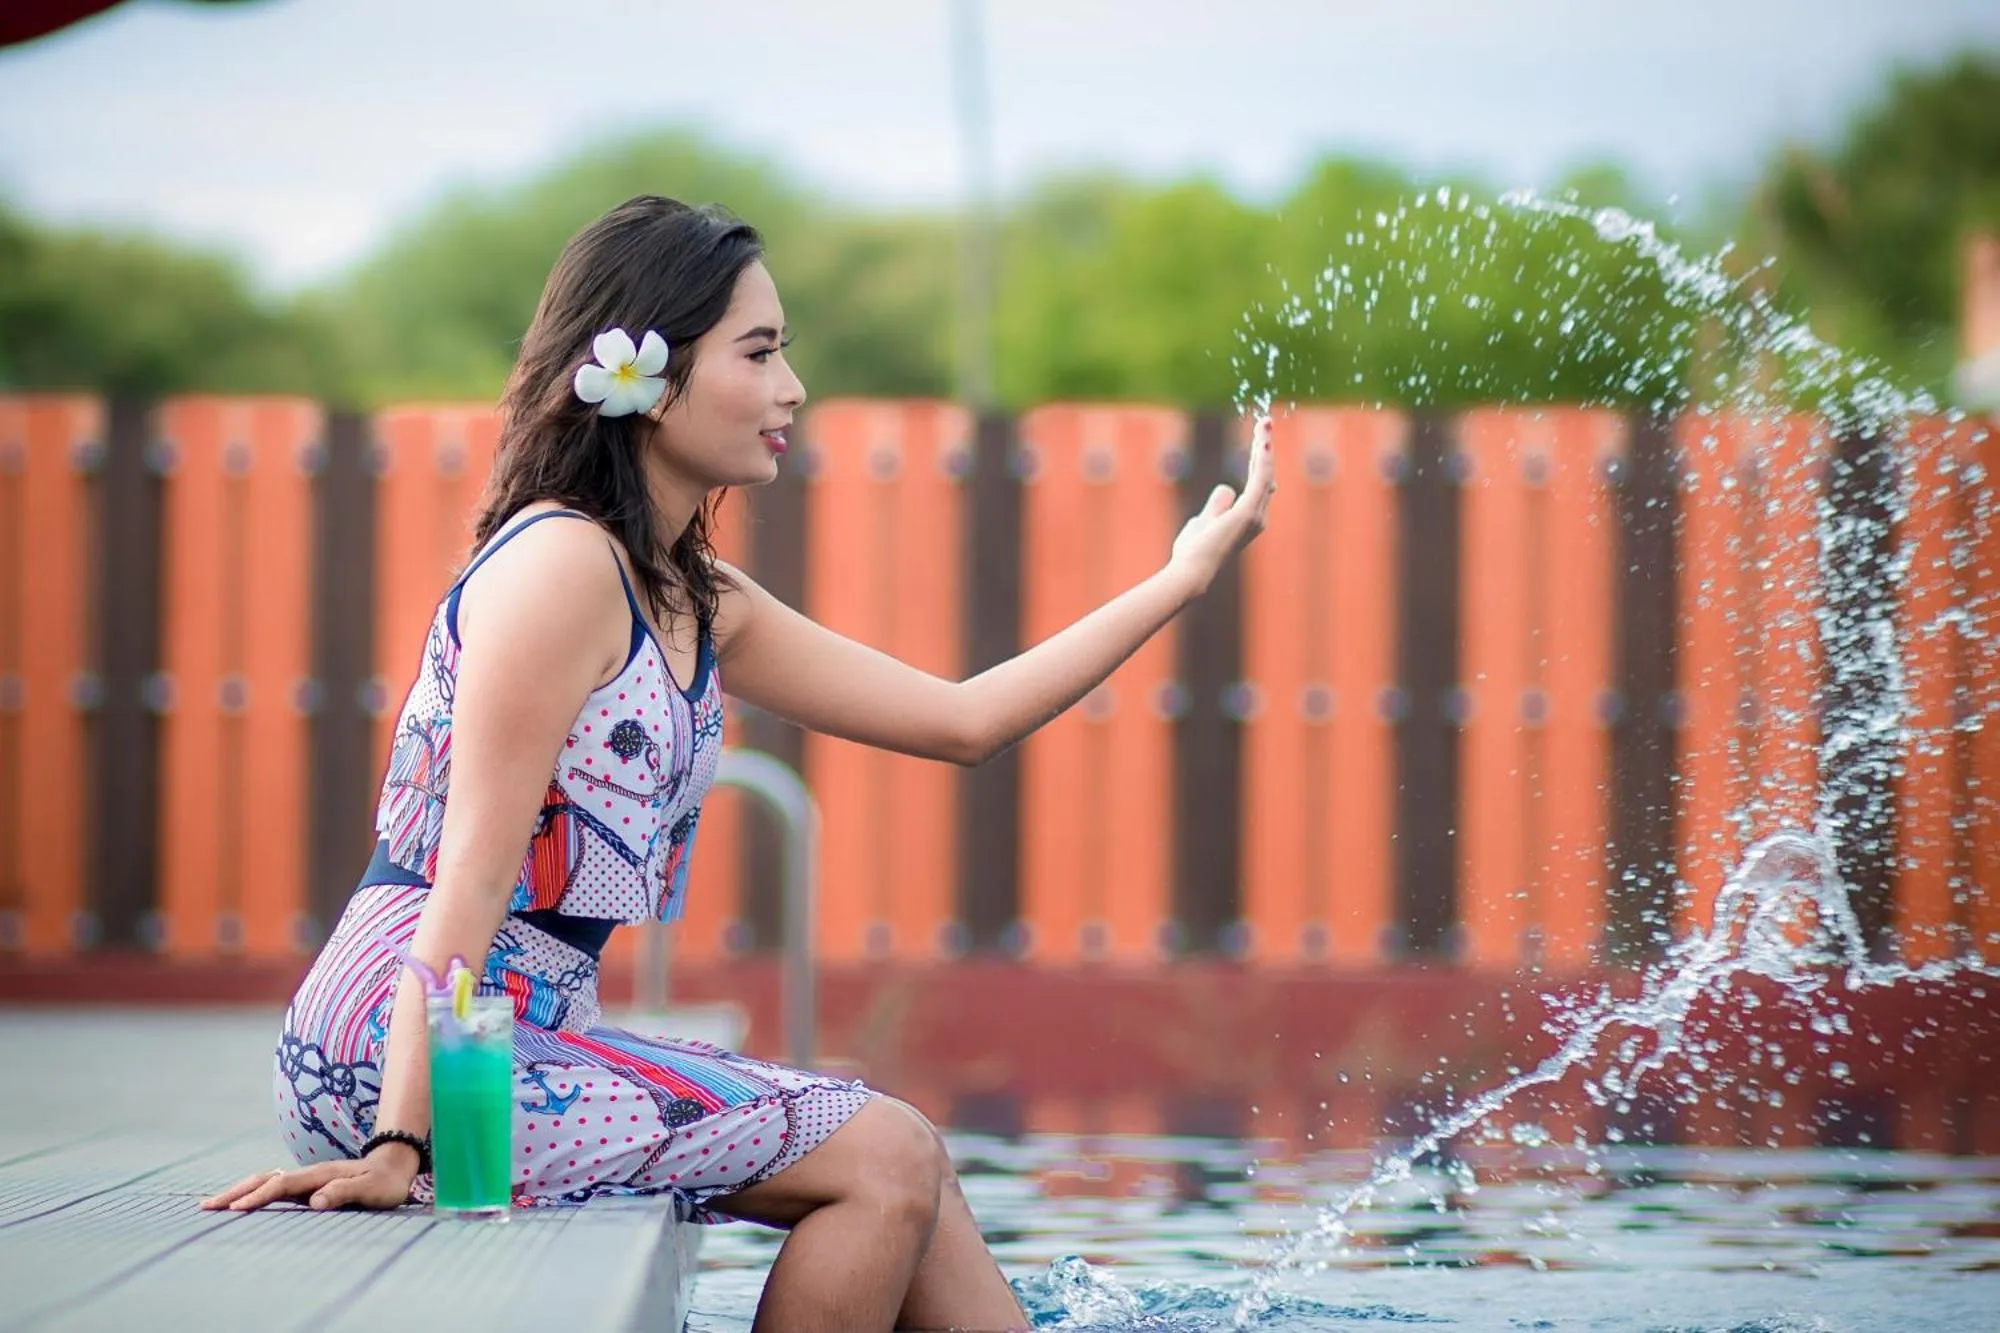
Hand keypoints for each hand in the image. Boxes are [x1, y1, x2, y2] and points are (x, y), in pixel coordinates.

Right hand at [200, 1148, 417, 1212]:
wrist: (394, 1165)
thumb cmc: (385, 1182)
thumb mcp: (371, 1189)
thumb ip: (345, 1192)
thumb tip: (315, 1202)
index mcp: (320, 1174)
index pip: (282, 1184)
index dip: (259, 1196)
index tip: (237, 1209)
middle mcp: (308, 1174)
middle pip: (264, 1179)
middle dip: (235, 1192)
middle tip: (207, 1206)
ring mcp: (305, 1179)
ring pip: (265, 1182)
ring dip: (239, 1192)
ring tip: (213, 1205)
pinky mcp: (306, 1186)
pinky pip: (272, 1188)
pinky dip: (252, 1194)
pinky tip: (239, 1203)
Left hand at [1167, 414, 1275, 594]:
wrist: (1190, 570)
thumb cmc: (1193, 551)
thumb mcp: (1204, 520)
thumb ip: (1216, 505)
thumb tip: (1228, 488)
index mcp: (1248, 521)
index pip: (1257, 486)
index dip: (1258, 462)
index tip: (1258, 441)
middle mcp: (1258, 518)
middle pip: (1264, 476)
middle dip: (1264, 449)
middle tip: (1264, 423)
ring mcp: (1255, 516)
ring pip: (1264, 473)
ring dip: (1264, 446)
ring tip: (1264, 422)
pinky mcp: (1248, 512)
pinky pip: (1260, 478)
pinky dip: (1262, 457)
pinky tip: (1262, 439)